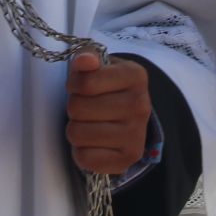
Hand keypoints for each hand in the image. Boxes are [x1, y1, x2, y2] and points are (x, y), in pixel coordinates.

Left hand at [65, 52, 151, 175]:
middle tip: (85, 107)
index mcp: (135, 76)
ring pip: (77, 134)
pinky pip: (85, 158)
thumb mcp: (98, 65)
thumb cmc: (106, 87)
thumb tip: (85, 61)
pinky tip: (93, 143)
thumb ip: (87, 57)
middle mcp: (141, 105)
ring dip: (75, 129)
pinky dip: (81, 151)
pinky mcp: (128, 158)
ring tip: (89, 124)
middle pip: (78, 108)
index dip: (74, 84)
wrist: (127, 116)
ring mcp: (137, 134)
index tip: (80, 86)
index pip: (86, 82)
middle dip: (74, 107)